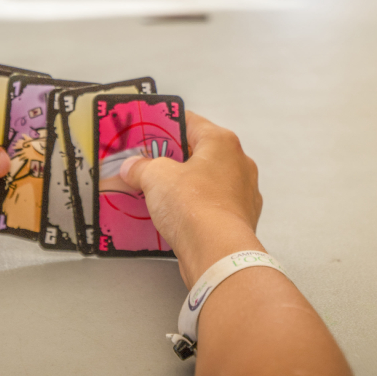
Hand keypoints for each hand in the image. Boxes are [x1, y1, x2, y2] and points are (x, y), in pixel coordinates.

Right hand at [121, 112, 262, 285]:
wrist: (218, 253)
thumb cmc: (196, 208)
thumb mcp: (155, 177)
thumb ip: (142, 167)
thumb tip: (133, 167)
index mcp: (222, 142)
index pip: (190, 122)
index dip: (165, 125)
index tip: (148, 132)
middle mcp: (238, 163)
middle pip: (200, 152)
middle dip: (173, 160)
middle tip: (148, 166)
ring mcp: (243, 192)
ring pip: (208, 181)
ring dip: (185, 186)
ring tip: (159, 195)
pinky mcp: (240, 219)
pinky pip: (214, 206)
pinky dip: (197, 209)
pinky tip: (176, 217)